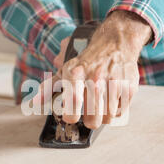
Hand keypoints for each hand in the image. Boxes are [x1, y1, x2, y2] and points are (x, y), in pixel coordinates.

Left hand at [34, 11, 151, 127]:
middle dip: (89, 121)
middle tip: (88, 116)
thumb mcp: (66, 69)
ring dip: (103, 117)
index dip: (71, 117)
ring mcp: (114, 83)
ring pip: (107, 118)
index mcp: (77, 74)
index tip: (71, 117)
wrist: (116, 42)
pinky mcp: (129, 87)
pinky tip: (111, 99)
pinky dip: (115, 110)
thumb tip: (34, 103)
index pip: (73, 104)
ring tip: (101, 106)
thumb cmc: (88, 59)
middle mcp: (96, 79)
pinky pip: (120, 112)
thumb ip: (50, 87)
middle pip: (92, 118)